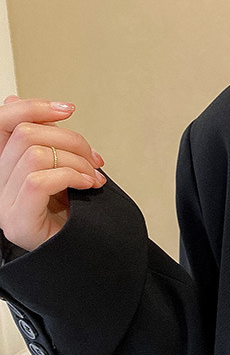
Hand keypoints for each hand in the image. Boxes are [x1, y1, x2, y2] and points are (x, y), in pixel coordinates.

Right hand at [0, 95, 106, 252]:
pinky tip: (89, 186)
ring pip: (35, 154)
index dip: (34, 107)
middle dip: (72, 140)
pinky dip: (72, 177)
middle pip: (26, 133)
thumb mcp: (60, 168)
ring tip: (94, 177)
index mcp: (4, 164)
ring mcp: (3, 202)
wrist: (83, 253)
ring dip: (76, 161)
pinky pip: (39, 180)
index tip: (68, 109)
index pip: (3, 121)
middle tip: (96, 160)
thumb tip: (12, 100)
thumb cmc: (71, 214)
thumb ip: (45, 141)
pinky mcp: (17, 219)